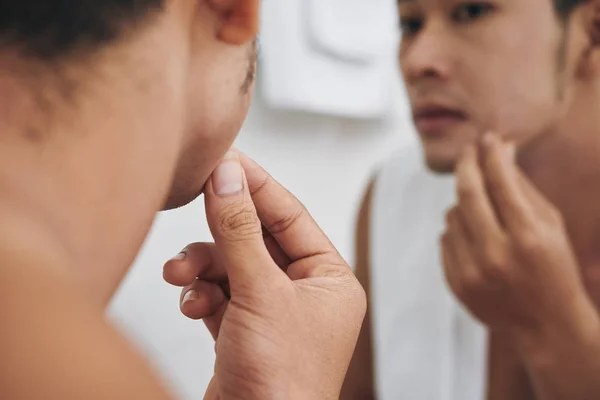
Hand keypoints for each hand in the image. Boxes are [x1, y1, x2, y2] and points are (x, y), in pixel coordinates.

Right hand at [163, 151, 365, 399]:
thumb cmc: (283, 382)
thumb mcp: (261, 293)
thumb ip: (241, 232)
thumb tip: (229, 178)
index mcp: (330, 280)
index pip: (291, 215)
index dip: (257, 186)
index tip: (226, 161)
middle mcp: (305, 294)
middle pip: (257, 239)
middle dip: (221, 232)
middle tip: (196, 200)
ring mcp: (274, 313)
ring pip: (232, 267)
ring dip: (202, 267)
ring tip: (181, 275)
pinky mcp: (245, 332)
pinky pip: (219, 295)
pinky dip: (201, 295)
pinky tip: (191, 305)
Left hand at [441, 132, 596, 338]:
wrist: (545, 325)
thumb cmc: (553, 266)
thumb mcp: (551, 225)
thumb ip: (522, 187)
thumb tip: (500, 147)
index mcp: (529, 237)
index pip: (500, 181)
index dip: (491, 153)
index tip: (487, 138)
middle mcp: (497, 254)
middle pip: (466, 192)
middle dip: (466, 164)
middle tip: (468, 152)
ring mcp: (473, 272)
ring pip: (451, 214)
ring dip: (464, 205)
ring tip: (486, 217)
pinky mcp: (456, 283)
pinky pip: (445, 238)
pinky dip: (457, 231)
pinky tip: (478, 241)